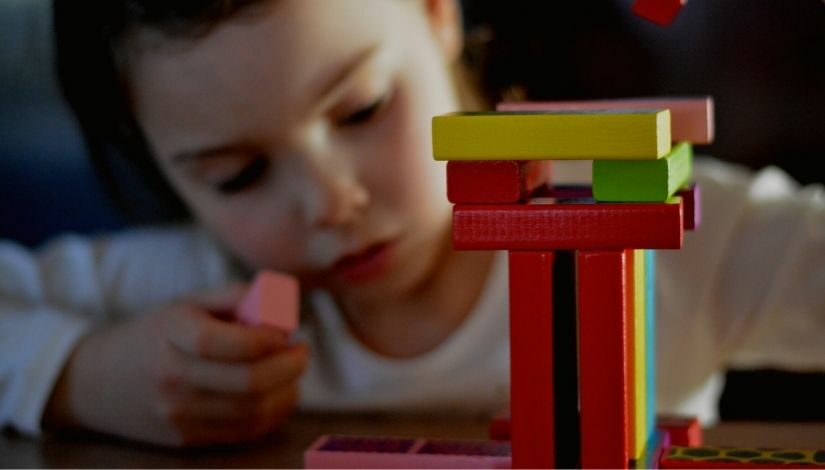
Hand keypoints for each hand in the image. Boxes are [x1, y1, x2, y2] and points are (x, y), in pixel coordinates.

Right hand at [43, 284, 307, 446]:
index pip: (232, 343)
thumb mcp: (187, 304)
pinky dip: (272, 413)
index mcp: (172, 334)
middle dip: (289, 366)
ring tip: (294, 372)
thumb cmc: (154, 334)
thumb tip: (283, 307)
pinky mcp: (186, 438)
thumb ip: (235, 297)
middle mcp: (173, 377)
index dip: (270, 339)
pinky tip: (281, 394)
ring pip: (252, 411)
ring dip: (287, 391)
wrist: (96, 381)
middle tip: (302, 352)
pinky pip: (243, 431)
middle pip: (249, 382)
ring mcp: (178, 414)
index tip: (287, 332)